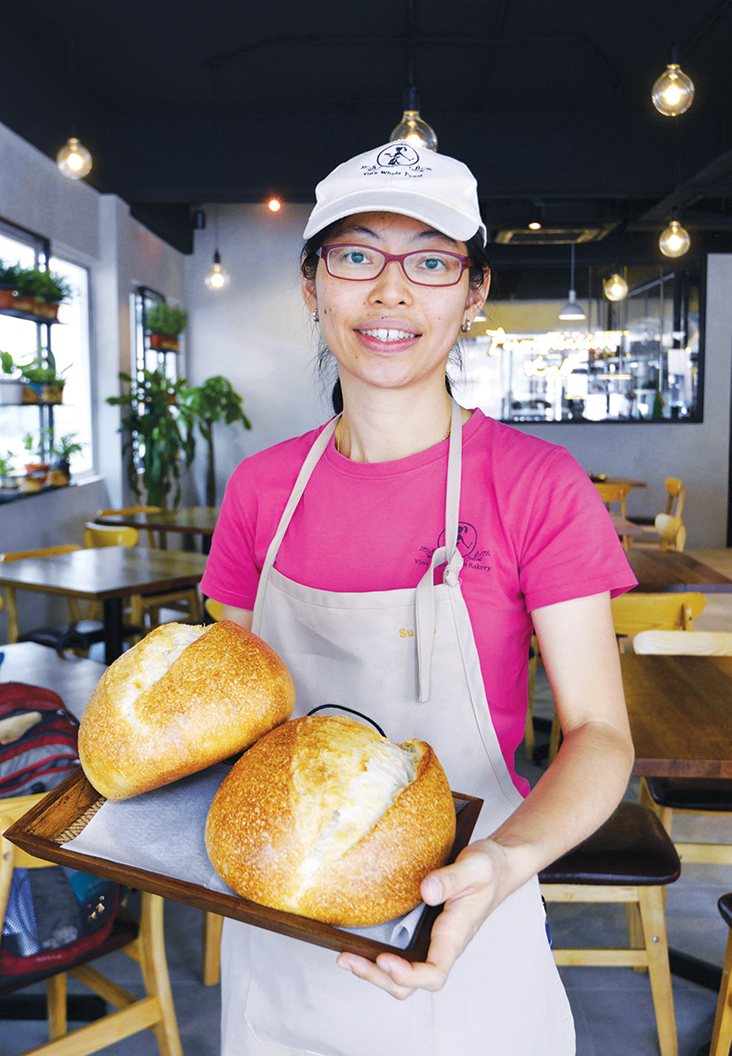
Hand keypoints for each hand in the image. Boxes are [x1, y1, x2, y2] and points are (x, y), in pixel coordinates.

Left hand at [336, 839, 509, 999]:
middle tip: (348, 959)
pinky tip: (359, 940)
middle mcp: (442, 946)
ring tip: (346, 956)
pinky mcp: (423, 930)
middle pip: (410, 984)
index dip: (409, 975)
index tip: (385, 960)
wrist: (498, 867)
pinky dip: (376, 953)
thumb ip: (452, 879)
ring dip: (373, 971)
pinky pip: (400, 952)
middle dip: (378, 978)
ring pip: (401, 974)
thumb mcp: (476, 867)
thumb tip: (425, 891)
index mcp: (455, 936)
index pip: (434, 973)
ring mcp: (431, 941)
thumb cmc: (490, 870)